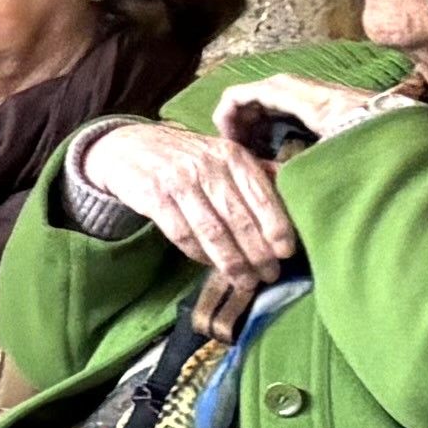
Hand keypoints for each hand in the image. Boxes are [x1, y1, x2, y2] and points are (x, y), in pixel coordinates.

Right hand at [85, 114, 300, 284]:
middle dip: (257, 254)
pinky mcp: (152, 196)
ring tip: (245, 281)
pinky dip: (198, 254)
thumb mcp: (223, 155)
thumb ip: (257, 173)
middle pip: (239, 219)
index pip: (262, 197)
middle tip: (269, 276)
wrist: (126, 145)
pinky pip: (181, 234)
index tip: (287, 254)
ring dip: (231, 262)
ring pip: (212, 231)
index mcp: (233, 156)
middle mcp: (208, 166)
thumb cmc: (185, 156)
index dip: (277, 228)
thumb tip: (302, 192)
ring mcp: (178, 181)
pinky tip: (209, 264)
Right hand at [220, 73, 399, 154]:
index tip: (223, 140)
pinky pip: (287, 106)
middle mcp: (305, 91)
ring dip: (255, 121)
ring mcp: (317, 96)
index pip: (246, 93)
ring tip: (251, 151)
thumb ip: (288, 166)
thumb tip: (257, 177)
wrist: (403, 136)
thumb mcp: (322, 159)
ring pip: (271, 99)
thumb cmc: (365, 146)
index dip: (226, 114)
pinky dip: (273, 122)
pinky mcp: (327, 105)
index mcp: (300, 99)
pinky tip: (275, 147)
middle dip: (239, 119)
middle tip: (234, 149)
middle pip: (256, 94)